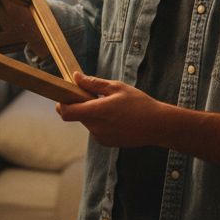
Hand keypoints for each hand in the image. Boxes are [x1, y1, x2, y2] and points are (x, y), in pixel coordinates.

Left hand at [55, 72, 169, 147]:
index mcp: (98, 112)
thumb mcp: (117, 87)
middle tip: (94, 96)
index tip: (66, 95)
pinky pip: (95, 130)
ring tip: (110, 107)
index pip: (67, 112)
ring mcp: (101, 137)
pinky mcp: (106, 143)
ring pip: (86, 122)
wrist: (157, 125)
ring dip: (91, 114)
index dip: (62, 104)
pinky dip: (99, 122)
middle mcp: (96, 128)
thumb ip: (93, 83)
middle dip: (80, 105)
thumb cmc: (139, 103)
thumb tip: (76, 77)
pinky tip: (116, 118)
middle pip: (76, 115)